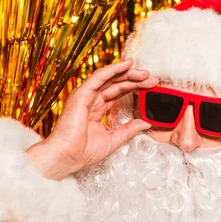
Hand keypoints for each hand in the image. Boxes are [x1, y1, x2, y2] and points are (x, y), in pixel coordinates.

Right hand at [26, 59, 158, 179]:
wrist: (67, 157)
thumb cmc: (83, 152)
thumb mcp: (113, 139)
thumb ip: (129, 130)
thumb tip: (145, 123)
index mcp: (97, 110)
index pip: (118, 93)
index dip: (135, 88)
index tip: (151, 87)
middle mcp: (92, 100)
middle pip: (116, 84)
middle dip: (135, 80)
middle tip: (153, 79)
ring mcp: (86, 96)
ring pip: (109, 78)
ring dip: (127, 73)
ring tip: (145, 72)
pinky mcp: (81, 94)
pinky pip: (99, 77)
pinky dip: (113, 69)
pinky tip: (127, 64)